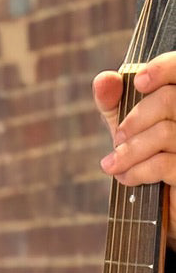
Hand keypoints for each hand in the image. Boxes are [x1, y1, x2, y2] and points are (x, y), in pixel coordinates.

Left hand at [95, 51, 175, 242]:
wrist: (156, 204)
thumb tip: (104, 79)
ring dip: (130, 150)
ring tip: (113, 164)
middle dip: (134, 119)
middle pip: (170, 99)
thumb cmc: (145, 154)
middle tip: (117, 138)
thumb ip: (115, 102)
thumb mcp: (127, 126)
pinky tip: (126, 177)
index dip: (163, 68)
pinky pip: (165, 164)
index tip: (139, 82)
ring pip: (165, 133)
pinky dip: (137, 171)